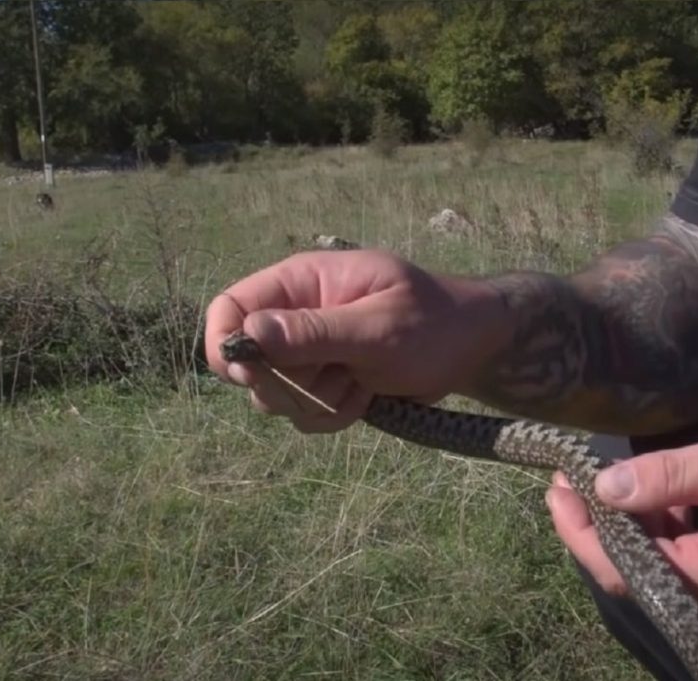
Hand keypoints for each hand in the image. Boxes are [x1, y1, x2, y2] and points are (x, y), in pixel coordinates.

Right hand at [205, 249, 507, 431]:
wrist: (472, 348)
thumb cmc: (434, 323)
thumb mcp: (377, 327)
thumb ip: (314, 331)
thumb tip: (248, 334)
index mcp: (300, 282)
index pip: (230, 306)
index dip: (226, 343)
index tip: (250, 374)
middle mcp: (294, 315)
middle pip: (245, 362)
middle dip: (284, 384)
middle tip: (333, 378)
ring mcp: (308, 352)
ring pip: (273, 395)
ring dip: (315, 402)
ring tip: (362, 383)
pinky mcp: (323, 382)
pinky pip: (302, 413)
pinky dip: (332, 414)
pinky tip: (367, 397)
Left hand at [546, 419, 697, 634]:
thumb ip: (677, 474)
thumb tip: (606, 486)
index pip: (620, 567)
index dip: (578, 527)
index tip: (558, 482)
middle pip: (628, 574)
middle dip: (595, 523)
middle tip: (574, 472)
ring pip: (651, 571)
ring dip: (627, 526)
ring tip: (608, 476)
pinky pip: (678, 570)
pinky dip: (658, 533)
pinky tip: (658, 496)